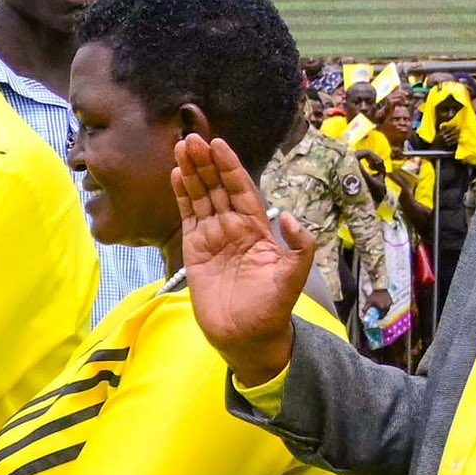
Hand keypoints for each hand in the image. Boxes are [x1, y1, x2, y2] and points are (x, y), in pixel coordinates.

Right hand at [174, 129, 317, 389]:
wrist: (246, 336)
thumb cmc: (273, 308)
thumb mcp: (294, 275)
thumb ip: (299, 245)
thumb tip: (288, 216)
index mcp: (258, 228)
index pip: (242, 189)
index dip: (230, 167)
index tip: (218, 144)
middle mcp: (234, 227)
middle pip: (217, 187)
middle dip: (206, 163)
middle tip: (192, 138)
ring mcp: (212, 237)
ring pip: (200, 197)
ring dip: (190, 173)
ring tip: (180, 149)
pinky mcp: (194, 250)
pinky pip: (187, 217)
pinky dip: (181, 196)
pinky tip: (175, 177)